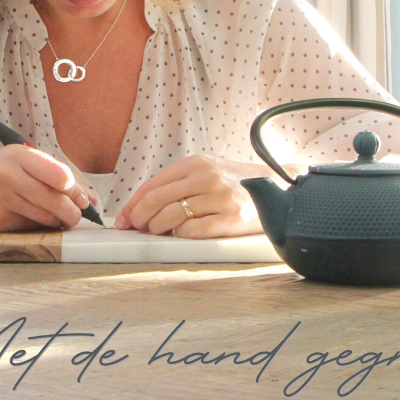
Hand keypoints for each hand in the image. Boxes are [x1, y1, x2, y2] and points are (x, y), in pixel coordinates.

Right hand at [0, 145, 95, 232]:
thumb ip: (46, 172)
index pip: (59, 174)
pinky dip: (38, 228)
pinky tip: (36, 222)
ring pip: (44, 216)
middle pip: (55, 199)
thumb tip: (83, 194)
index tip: (84, 199)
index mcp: (18, 155)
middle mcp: (8, 175)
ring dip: (58, 222)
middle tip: (77, 216)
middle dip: (73, 212)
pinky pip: (28, 228)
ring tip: (59, 220)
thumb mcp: (13, 160)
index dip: (77, 190)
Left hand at [114, 154, 291, 238]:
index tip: (123, 219)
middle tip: (136, 229)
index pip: (153, 184)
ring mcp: (220, 197)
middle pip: (157, 200)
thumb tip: (141, 207)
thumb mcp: (206, 172)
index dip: (133, 204)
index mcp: (196, 163)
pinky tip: (181, 235)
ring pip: (171, 216)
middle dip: (139, 218)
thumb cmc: (234, 184)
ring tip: (159, 233)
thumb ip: (178, 185)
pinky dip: (180, 236)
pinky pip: (193, 231)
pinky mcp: (231, 218)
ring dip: (157, 229)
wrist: (276, 189)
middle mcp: (206, 177)